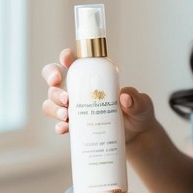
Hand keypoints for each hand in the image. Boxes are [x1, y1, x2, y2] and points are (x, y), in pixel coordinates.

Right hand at [41, 51, 156, 142]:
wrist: (137, 136)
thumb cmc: (137, 112)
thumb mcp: (141, 104)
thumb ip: (136, 99)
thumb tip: (124, 97)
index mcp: (93, 75)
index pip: (73, 61)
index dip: (65, 57)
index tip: (67, 60)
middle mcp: (78, 89)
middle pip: (54, 81)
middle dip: (54, 86)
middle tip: (67, 98)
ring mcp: (74, 107)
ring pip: (51, 102)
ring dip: (54, 108)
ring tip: (67, 116)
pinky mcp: (75, 125)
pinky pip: (59, 124)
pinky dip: (59, 126)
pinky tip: (63, 129)